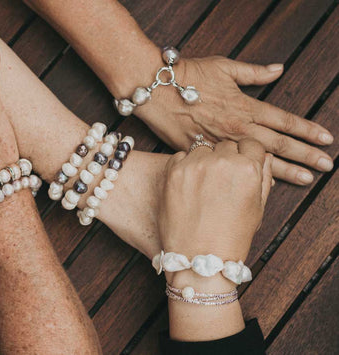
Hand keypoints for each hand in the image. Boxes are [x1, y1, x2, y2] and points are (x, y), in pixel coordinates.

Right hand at [134, 55, 332, 185]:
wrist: (155, 91)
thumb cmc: (188, 76)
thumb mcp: (223, 67)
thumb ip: (254, 72)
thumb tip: (278, 69)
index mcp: (244, 106)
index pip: (284, 120)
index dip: (307, 129)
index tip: (326, 139)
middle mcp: (236, 127)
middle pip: (278, 144)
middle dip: (305, 155)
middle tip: (326, 166)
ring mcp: (220, 143)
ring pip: (257, 161)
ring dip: (285, 170)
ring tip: (306, 179)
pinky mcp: (202, 153)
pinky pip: (227, 169)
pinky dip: (245, 176)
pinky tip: (260, 185)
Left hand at [158, 139, 272, 263]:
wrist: (198, 257)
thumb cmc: (231, 237)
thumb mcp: (257, 208)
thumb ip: (263, 177)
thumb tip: (264, 156)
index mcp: (248, 169)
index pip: (251, 144)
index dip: (246, 156)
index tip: (239, 166)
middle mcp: (223, 162)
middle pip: (226, 145)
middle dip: (225, 159)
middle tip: (219, 183)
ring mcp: (196, 165)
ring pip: (202, 149)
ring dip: (203, 161)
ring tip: (202, 186)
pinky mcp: (174, 171)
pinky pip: (180, 157)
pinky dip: (183, 167)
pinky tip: (187, 187)